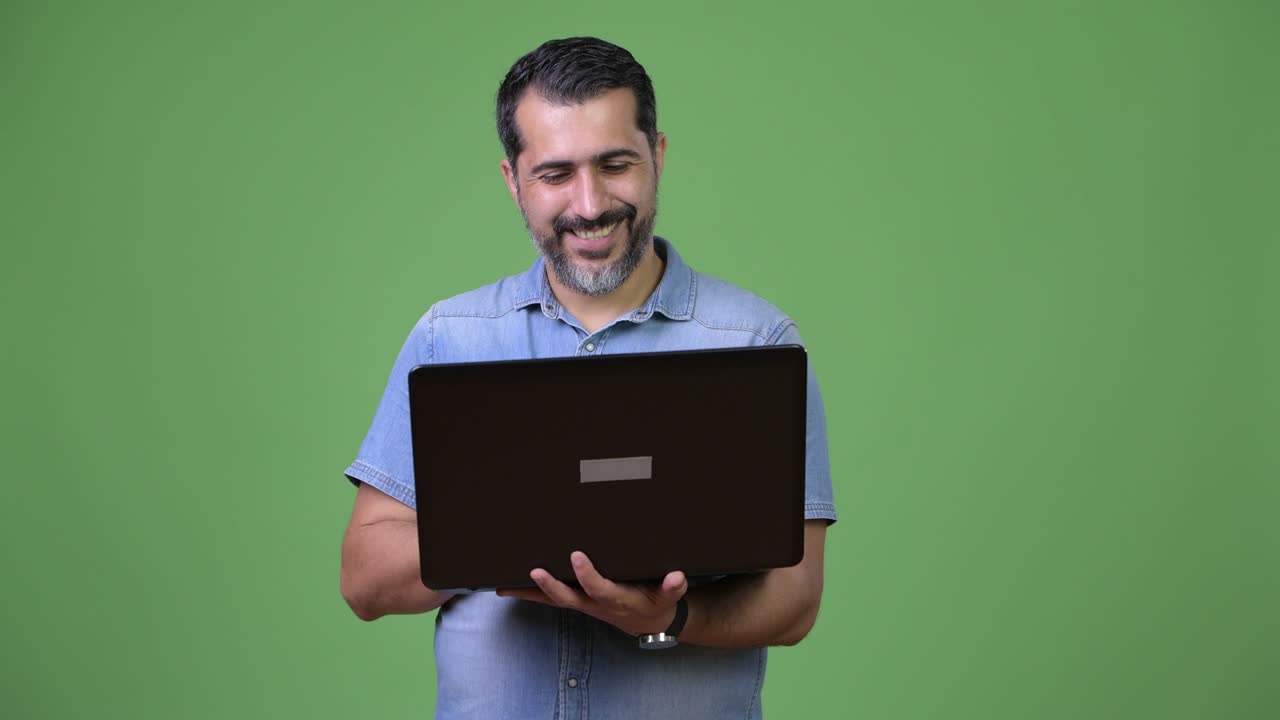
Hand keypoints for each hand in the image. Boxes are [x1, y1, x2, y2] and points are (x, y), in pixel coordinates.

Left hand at [497, 551, 687, 636]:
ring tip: (506, 584)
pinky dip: (528, 594)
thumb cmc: (656, 601)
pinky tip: (506, 587)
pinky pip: (549, 599)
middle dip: (551, 586)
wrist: (648, 621)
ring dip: (531, 592)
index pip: (599, 588)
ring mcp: (582, 604)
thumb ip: (672, 587)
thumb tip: (676, 576)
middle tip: (535, 571)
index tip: (577, 556)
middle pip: (569, 598)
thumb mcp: (669, 596)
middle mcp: (595, 603)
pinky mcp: (576, 601)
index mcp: (617, 599)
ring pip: (553, 600)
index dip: (587, 575)